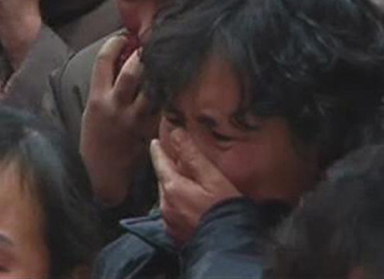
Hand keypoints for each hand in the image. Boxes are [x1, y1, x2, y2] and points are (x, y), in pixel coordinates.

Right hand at [80, 35, 158, 205]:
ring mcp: (135, 119)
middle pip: (133, 70)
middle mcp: (116, 106)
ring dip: (158, 72)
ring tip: (162, 61)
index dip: (114, 43)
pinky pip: (162, 107)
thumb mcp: (90, 111)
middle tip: (148, 44)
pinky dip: (166, 94)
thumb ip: (103, 89)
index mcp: (97, 99)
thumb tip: (118, 64)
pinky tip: (170, 85)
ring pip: (152, 87)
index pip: (103, 61)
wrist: (101, 174)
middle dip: (142, 52)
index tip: (122, 37)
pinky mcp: (149, 130)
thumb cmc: (94, 140)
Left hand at [150, 129, 240, 245]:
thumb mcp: (212, 178)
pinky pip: (173, 212)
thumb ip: (192, 155)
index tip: (155, 142)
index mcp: (172, 187)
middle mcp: (165, 204)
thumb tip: (176, 133)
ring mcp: (169, 221)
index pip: (160, 162)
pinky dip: (178, 203)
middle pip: (163, 179)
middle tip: (174, 159)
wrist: (228, 249)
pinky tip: (189, 203)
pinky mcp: (176, 234)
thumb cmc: (225, 210)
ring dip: (173, 187)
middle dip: (167, 169)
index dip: (158, 151)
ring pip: (167, 196)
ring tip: (184, 180)